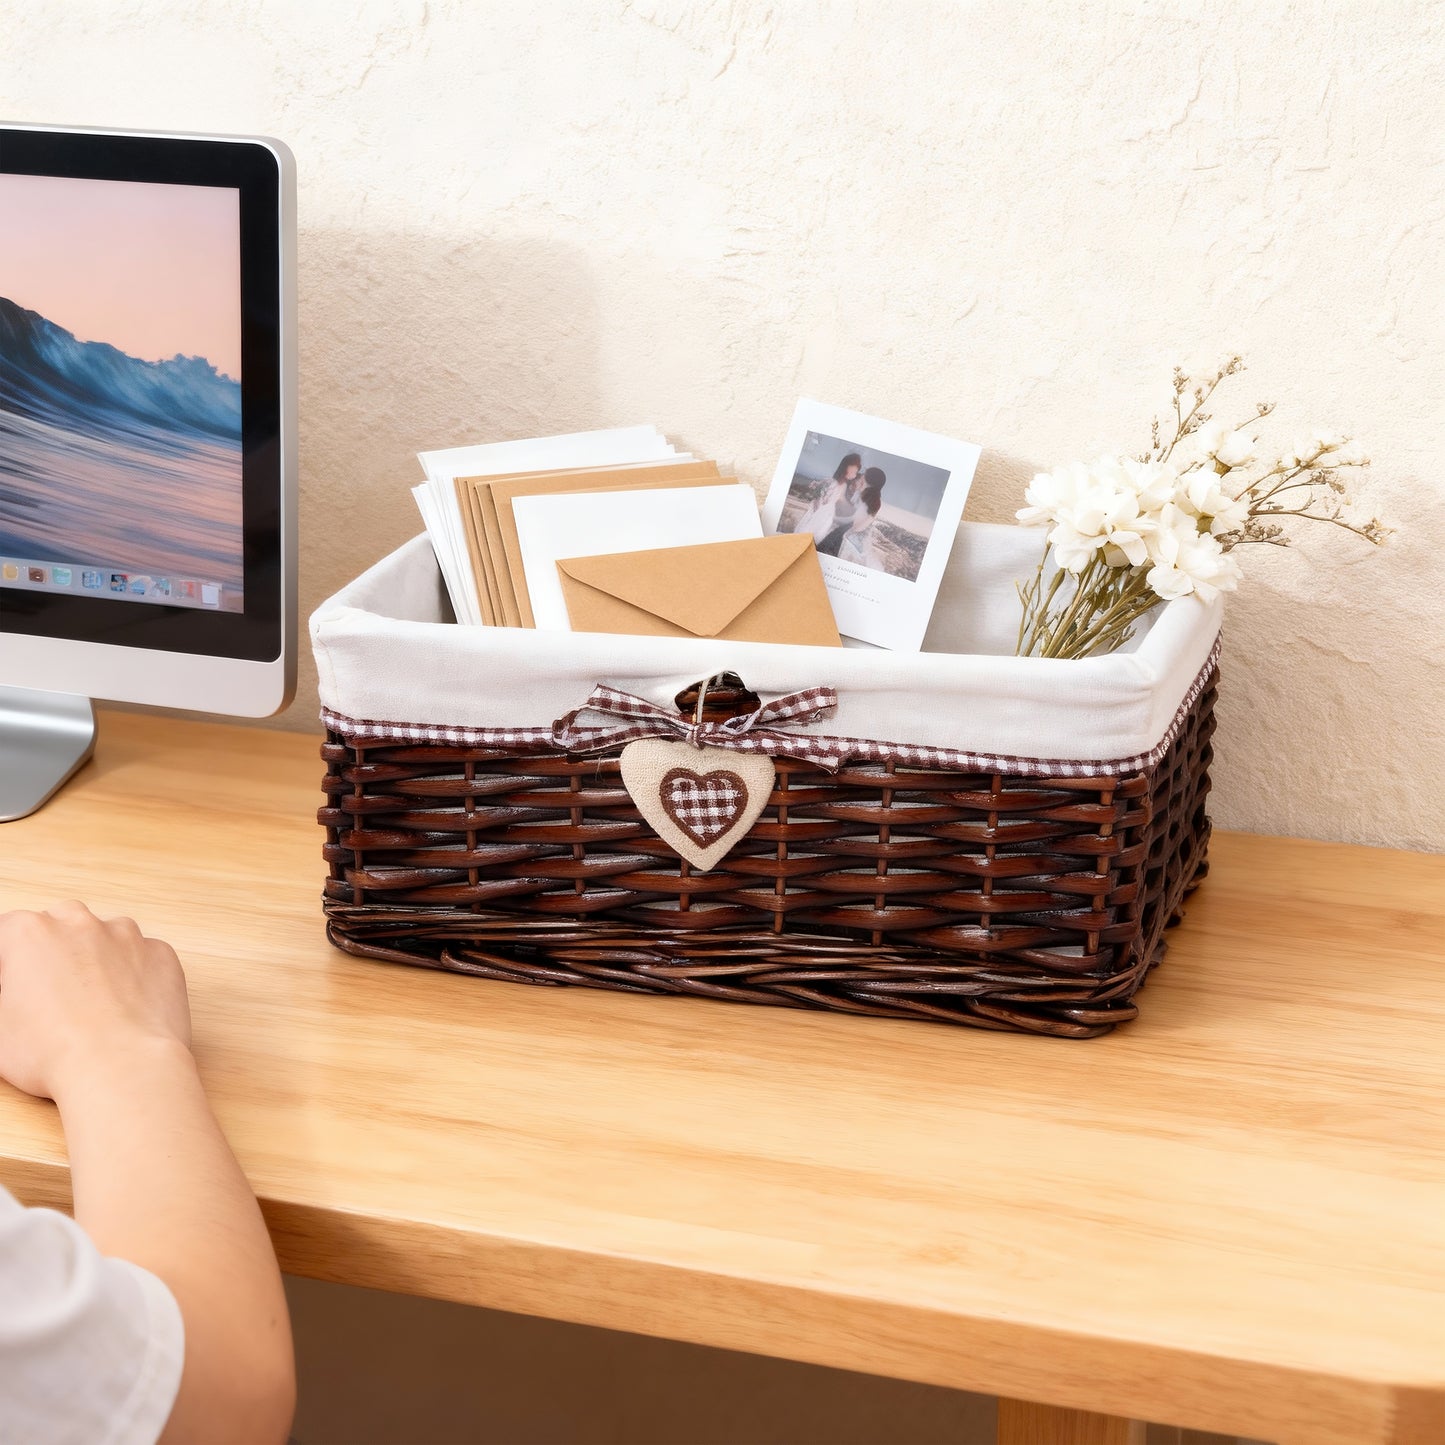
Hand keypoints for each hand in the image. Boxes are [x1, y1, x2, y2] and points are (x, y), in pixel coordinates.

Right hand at [0, 901, 191, 1102]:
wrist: (121, 1068)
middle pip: (60, 923)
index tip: (15, 979)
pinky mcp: (161, 954)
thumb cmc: (52, 1054)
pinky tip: (127, 1005)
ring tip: (91, 1000)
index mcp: (30, 934)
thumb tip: (18, 991)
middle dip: (53, 949)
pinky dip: (135, 973)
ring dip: (96, 957)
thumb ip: (7, 994)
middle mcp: (80, 923)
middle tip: (51, 989)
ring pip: (105, 935)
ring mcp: (126, 936)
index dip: (9, 960)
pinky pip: (143, 956)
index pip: (8, 932)